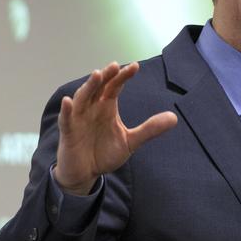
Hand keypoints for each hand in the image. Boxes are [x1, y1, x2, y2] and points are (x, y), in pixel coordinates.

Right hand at [55, 61, 177, 193]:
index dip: (123, 76)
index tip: (135, 67)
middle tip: (114, 66)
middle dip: (105, 76)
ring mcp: (78, 119)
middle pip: (98, 87)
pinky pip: (66, 119)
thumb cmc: (104, 154)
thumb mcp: (130, 142)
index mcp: (106, 107)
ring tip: (97, 75)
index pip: (115, 86)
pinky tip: (68, 102)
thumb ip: (149, 129)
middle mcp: (92, 108)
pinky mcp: (68, 132)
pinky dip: (66, 110)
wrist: (86, 174)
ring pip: (82, 98)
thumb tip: (174, 118)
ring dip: (88, 86)